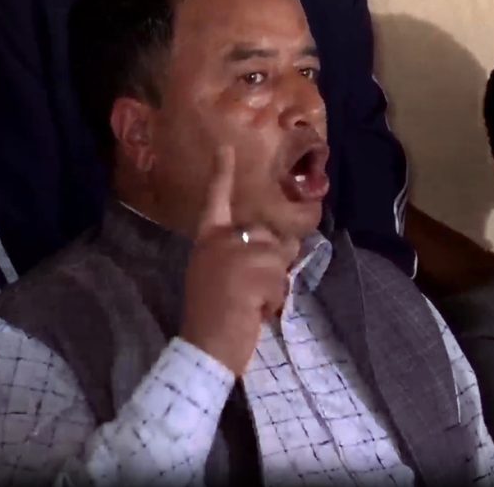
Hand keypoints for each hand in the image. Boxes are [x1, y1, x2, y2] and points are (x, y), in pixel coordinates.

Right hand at [180, 146, 299, 375]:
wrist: (205, 347)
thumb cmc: (215, 318)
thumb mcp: (226, 278)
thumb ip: (247, 257)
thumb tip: (288, 245)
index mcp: (208, 241)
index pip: (216, 202)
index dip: (222, 175)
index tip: (227, 147)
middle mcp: (220, 240)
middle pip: (270, 237)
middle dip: (274, 266)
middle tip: (250, 295)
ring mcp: (236, 253)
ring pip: (280, 258)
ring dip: (275, 287)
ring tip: (251, 305)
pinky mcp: (251, 269)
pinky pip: (281, 280)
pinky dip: (275, 301)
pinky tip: (254, 313)